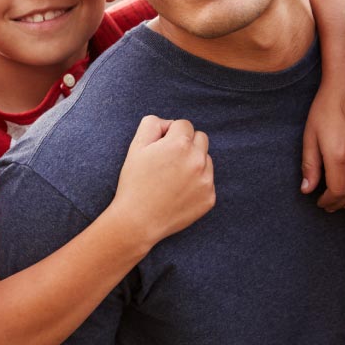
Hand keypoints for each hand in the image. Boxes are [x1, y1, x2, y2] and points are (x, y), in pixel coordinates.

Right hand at [108, 115, 215, 245]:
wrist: (138, 221)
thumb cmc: (134, 182)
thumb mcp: (136, 146)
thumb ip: (152, 124)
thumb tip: (169, 124)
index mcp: (180, 144)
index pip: (184, 125)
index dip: (170, 134)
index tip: (160, 148)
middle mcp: (198, 160)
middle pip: (201, 138)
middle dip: (186, 144)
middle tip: (168, 161)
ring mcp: (206, 180)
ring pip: (206, 159)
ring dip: (193, 163)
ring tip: (172, 178)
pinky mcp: (209, 198)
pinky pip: (207, 181)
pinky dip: (196, 183)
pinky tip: (178, 192)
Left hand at [301, 86, 344, 210]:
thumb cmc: (326, 108)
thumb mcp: (310, 135)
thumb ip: (309, 165)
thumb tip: (307, 190)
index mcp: (339, 154)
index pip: (337, 191)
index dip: (328, 201)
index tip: (319, 202)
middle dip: (339, 202)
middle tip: (328, 206)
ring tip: (340, 201)